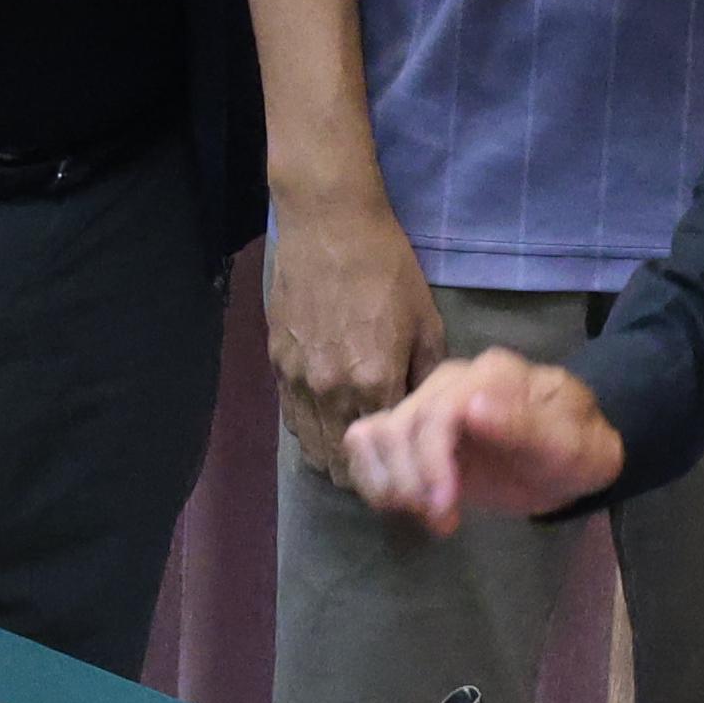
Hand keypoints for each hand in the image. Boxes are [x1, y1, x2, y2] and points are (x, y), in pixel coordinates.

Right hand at [266, 193, 447, 477]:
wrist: (328, 224)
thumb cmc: (387, 267)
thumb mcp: (426, 321)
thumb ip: (424, 377)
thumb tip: (424, 415)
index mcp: (374, 381)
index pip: (384, 453)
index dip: (400, 473)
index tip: (412, 478)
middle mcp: (330, 390)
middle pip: (341, 463)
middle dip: (365, 475)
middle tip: (384, 472)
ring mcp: (297, 379)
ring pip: (311, 447)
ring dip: (334, 458)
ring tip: (356, 456)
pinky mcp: (276, 363)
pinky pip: (291, 417)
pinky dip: (310, 430)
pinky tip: (327, 423)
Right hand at [340, 350, 621, 534]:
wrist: (571, 457)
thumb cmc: (577, 448)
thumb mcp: (570, 444)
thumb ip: (525, 425)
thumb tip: (473, 407)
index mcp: (490, 376)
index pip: (438, 411)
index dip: (431, 461)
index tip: (445, 508)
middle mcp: (449, 382)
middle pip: (399, 426)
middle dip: (413, 482)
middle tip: (443, 521)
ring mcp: (426, 404)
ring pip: (372, 434)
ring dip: (389, 482)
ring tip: (426, 514)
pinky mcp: (413, 432)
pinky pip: (367, 443)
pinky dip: (373, 478)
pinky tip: (403, 504)